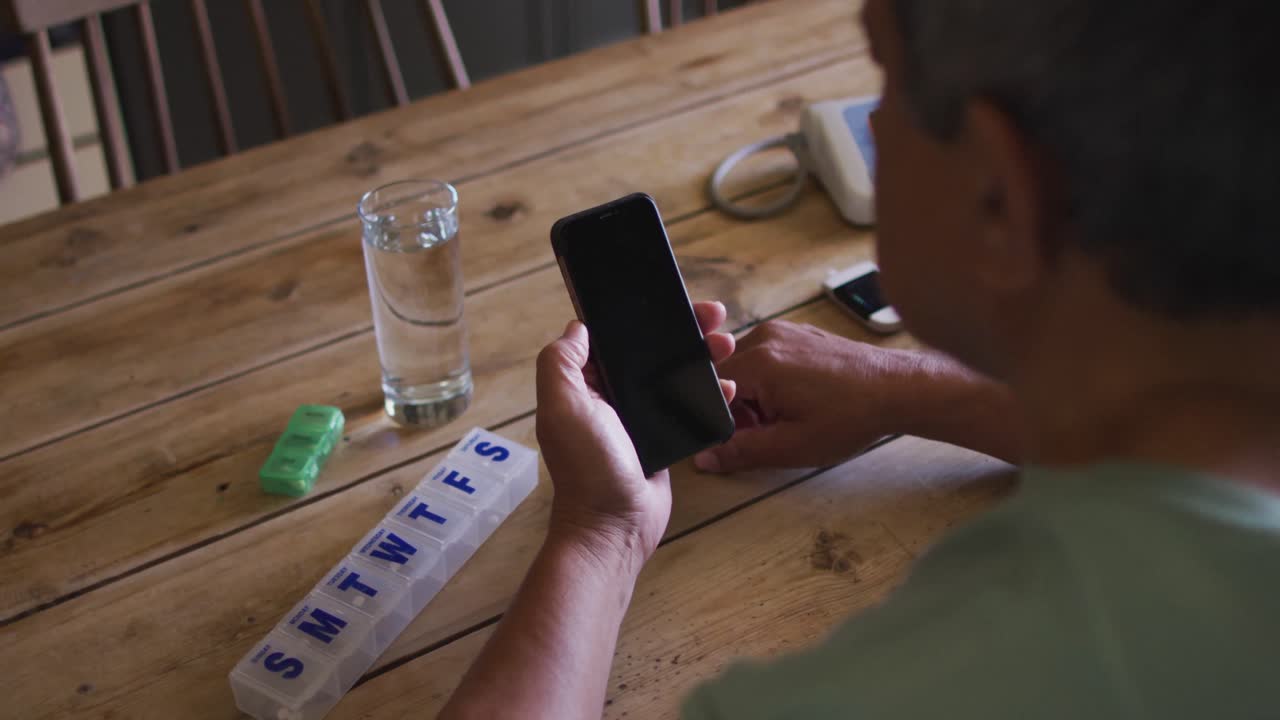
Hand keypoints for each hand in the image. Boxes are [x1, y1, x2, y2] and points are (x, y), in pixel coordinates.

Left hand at [535, 301, 736, 566]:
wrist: (617, 525)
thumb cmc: (588, 468)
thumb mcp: (563, 408)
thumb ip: (561, 363)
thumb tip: (577, 327)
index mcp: (585, 384)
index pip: (615, 337)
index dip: (642, 315)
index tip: (673, 300)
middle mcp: (611, 397)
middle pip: (652, 351)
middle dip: (684, 331)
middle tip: (715, 317)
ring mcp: (640, 418)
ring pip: (675, 375)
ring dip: (702, 356)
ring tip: (728, 345)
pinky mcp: (665, 438)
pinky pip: (689, 406)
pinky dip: (709, 393)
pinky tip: (728, 385)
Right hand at [695, 320, 988, 471]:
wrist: (897, 390)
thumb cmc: (851, 416)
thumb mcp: (791, 445)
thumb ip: (741, 451)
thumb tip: (705, 458)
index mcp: (759, 363)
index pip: (710, 387)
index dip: (721, 417)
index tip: (742, 433)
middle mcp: (765, 337)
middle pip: (725, 374)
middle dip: (738, 405)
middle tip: (768, 427)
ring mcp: (783, 331)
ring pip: (746, 366)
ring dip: (755, 394)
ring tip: (788, 413)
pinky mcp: (798, 333)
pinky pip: (767, 356)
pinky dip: (771, 381)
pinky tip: (799, 398)